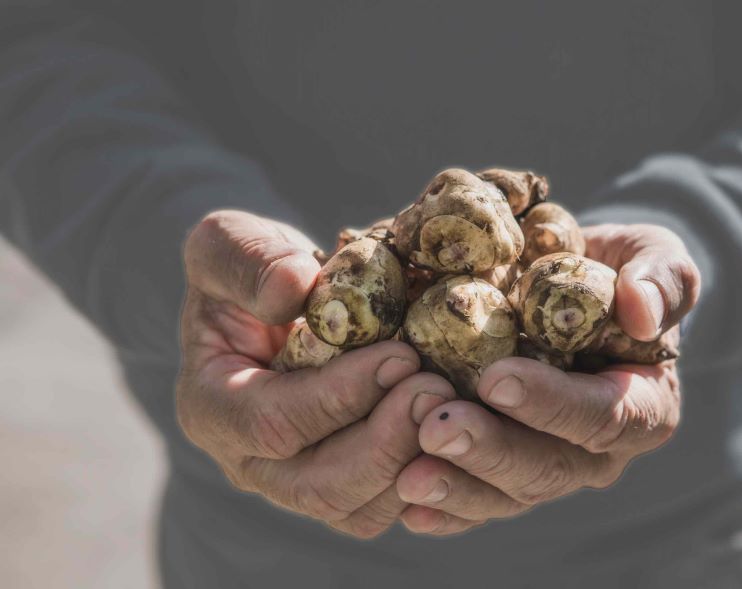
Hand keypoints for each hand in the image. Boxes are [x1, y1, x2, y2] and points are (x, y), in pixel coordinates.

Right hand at [176, 210, 454, 537]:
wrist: (274, 300)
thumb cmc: (246, 269)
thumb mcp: (227, 243)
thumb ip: (247, 261)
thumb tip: (295, 287)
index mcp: (212, 406)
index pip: (272, 422)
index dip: (339, 395)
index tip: (400, 356)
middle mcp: (249, 461)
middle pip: (318, 487)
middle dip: (385, 443)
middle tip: (439, 390)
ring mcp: (295, 481)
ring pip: (357, 509)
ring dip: (412, 463)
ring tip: (455, 405)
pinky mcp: (342, 485)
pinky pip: (384, 504)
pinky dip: (426, 477)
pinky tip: (458, 428)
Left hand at [395, 223, 699, 534]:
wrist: (564, 293)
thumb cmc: (612, 272)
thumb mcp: (652, 256)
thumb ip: (663, 277)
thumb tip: (641, 312)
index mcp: (643, 405)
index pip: (604, 416)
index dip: (552, 405)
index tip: (496, 379)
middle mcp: (598, 452)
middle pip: (549, 468)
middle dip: (490, 452)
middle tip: (436, 429)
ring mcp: (549, 469)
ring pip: (507, 496)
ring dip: (457, 488)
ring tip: (409, 476)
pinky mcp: (506, 477)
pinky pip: (477, 505)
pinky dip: (443, 511)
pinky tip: (406, 507)